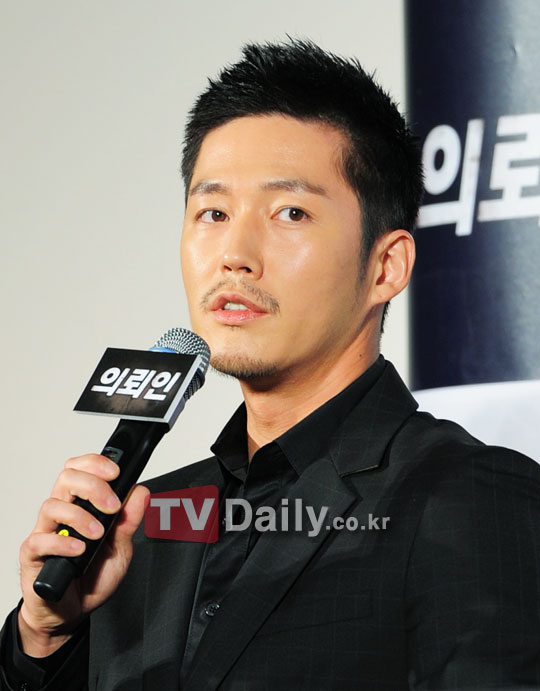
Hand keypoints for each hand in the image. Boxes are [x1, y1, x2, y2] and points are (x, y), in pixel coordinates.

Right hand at [18, 453, 148, 656]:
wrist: (72, 611)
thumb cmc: (92, 576)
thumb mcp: (121, 548)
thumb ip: (129, 521)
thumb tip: (140, 492)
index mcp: (81, 505)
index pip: (81, 469)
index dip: (96, 464)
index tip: (116, 472)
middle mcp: (61, 513)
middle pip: (66, 478)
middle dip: (93, 486)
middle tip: (112, 506)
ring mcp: (45, 532)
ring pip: (52, 505)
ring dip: (80, 516)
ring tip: (97, 535)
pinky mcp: (32, 555)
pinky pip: (40, 540)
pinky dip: (62, 542)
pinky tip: (79, 550)